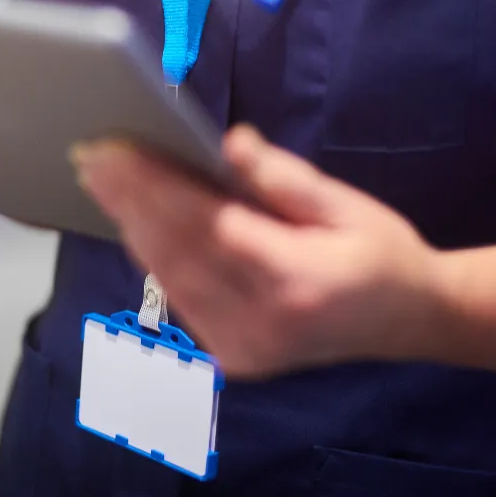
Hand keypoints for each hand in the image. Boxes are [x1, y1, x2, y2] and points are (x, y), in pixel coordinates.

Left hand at [70, 125, 443, 378]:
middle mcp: (260, 322)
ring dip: (129, 223)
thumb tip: (228, 142)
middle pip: (176, 250)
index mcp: (296, 280)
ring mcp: (241, 346)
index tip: (116, 149)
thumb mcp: (345, 203)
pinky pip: (178, 294)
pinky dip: (150, 253)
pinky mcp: (230, 354)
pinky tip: (130, 217)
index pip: (208, 225)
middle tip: (89, 154)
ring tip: (99, 178)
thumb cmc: (378, 251)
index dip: (156, 185)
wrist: (406, 321)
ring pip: (168, 275)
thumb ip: (282, 177)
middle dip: (127, 198)